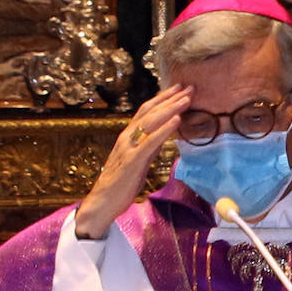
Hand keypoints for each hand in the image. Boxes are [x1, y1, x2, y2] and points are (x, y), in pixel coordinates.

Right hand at [75, 84, 193, 239]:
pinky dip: (164, 129)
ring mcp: (128, 148)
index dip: (163, 99)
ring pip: (151, 122)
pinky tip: (177, 119)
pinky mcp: (132, 160)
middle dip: (170, 98)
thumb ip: (149, 148)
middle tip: (189, 87)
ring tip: (186, 99)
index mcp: (127, 137)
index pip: (146, 112)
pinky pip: (151, 142)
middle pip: (150, 112)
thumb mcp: (138, 162)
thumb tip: (163, 137)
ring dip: (170, 108)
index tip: (179, 89)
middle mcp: (127, 137)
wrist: (102, 203)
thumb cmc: (120, 185)